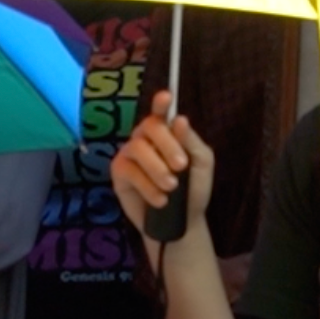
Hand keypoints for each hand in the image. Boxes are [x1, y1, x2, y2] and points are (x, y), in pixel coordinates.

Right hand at [109, 91, 214, 240]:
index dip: (160, 103)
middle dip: (167, 145)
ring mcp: (129, 155)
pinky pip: (129, 171)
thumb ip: (191, 142)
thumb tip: (179, 120)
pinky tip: (160, 200)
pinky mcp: (118, 173)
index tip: (166, 96)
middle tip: (181, 166)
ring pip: (137, 148)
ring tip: (172, 187)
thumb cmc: (193, 189)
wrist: (181, 222)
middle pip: (150, 126)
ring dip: (157, 169)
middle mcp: (145, 139)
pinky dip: (148, 187)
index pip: (161, 113)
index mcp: (167, 133)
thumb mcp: (201, 163)